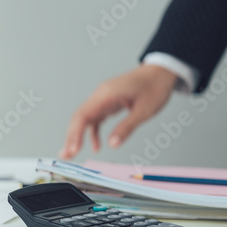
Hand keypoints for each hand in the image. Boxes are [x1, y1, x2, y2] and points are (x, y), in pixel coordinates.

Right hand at [60, 64, 178, 157]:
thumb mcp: (144, 110)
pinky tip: (96, 145)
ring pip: (84, 119)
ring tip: (72, 152)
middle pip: (78, 118)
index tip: (73, 149)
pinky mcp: (107, 102)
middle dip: (70, 137)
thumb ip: (126, 127)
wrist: (161, 72)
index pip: (83, 116)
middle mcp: (100, 96)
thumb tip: (112, 144)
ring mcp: (102, 98)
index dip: (75, 134)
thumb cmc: (155, 86)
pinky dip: (93, 132)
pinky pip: (95, 118)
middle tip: (65, 155)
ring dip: (77, 135)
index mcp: (106, 95)